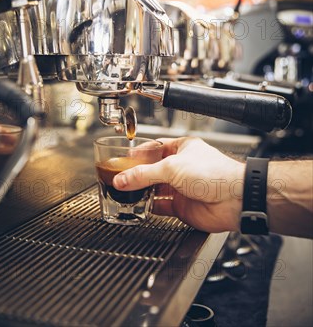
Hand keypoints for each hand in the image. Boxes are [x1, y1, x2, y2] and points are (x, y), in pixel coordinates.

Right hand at [113, 137, 245, 232]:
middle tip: (121, 177)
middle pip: (153, 169)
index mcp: (182, 148)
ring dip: (142, 191)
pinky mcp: (182, 206)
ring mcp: (182, 187)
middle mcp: (182, 167)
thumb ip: (144, 174)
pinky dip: (150, 207)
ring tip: (125, 191)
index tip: (124, 158)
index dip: (139, 153)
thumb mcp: (172, 167)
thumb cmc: (215, 174)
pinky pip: (161, 206)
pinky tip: (140, 206)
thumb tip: (124, 178)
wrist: (233, 199)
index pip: (155, 147)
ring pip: (155, 188)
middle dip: (137, 174)